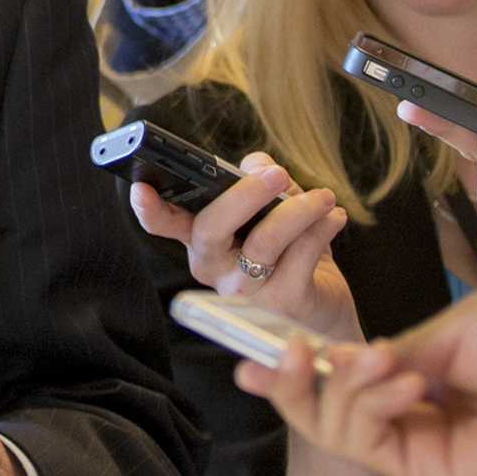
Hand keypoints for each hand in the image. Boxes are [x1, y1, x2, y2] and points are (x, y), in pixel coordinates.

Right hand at [129, 152, 360, 338]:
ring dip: (297, 210)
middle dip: (242, 196)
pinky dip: (322, 229)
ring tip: (323, 197)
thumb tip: (256, 165)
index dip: (149, 209)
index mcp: (204, 241)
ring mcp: (246, 290)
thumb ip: (259, 181)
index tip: (141, 188)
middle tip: (275, 174)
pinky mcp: (282, 303)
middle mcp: (215, 268)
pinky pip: (300, 256)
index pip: (165, 224)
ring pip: (262, 242)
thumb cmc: (292, 255)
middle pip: (210, 229)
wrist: (324, 310)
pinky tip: (334, 218)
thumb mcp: (272, 211)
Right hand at [241, 289, 476, 475]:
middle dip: (288, 379)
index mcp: (412, 373)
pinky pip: (367, 444)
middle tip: (283, 351)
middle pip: (319, 406)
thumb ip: (399, 346)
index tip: (248, 346)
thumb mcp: (458, 328)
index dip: (291, 363)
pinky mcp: (426, 472)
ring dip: (341, 386)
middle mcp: (404, 413)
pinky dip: (369, 408)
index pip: (337, 373)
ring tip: (381, 363)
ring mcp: (412, 446)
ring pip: (334, 427)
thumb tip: (347, 358)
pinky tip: (404, 381)